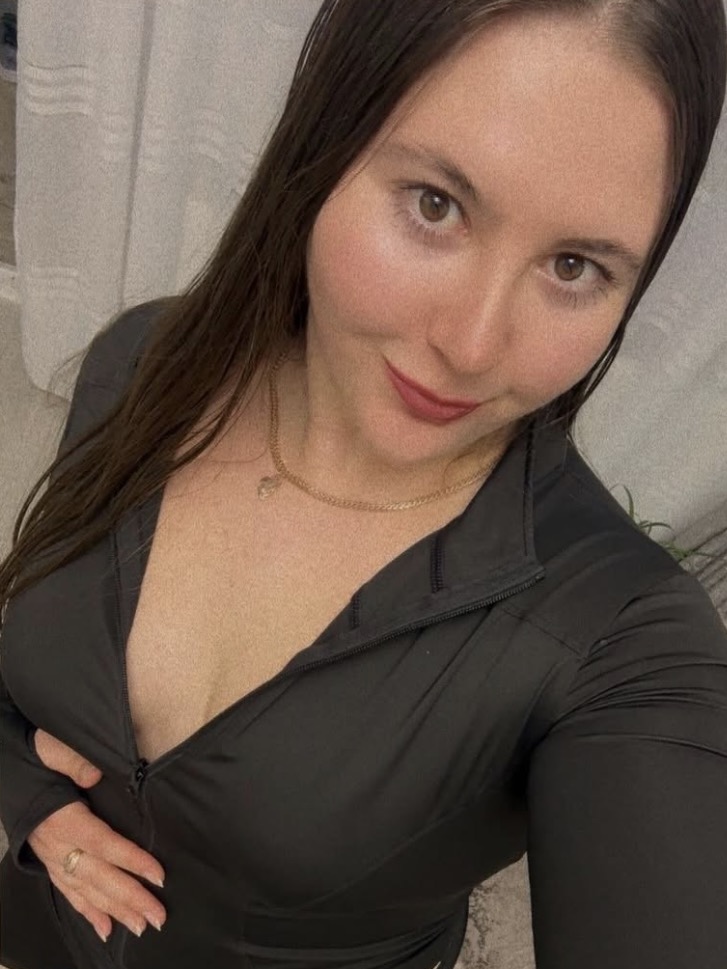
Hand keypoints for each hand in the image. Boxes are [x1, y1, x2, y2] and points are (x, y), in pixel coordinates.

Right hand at [28, 728, 166, 942]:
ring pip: (87, 890)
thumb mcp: (53, 750)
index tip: (157, 875)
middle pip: (99, 876)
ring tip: (141, 927)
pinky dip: (88, 913)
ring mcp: (54, 858)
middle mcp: (59, 846)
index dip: (131, 860)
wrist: (9, 773)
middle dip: (130, 898)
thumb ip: (74, 761)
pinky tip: (106, 929)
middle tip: (158, 916)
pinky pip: (70, 893)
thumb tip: (94, 774)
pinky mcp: (51, 863)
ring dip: (115, 910)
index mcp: (65, 820)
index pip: (103, 844)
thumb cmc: (37, 760)